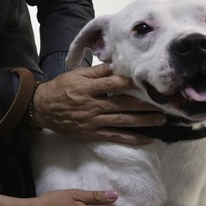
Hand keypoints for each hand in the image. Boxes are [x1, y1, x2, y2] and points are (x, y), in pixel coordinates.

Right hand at [31, 64, 163, 143]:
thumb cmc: (60, 88)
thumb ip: (95, 72)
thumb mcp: (75, 75)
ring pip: (122, 121)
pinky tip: (146, 138)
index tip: (146, 82)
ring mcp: (92, 121)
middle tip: (163, 104)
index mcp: (87, 88)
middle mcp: (92, 105)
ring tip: (160, 119)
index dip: (130, 83)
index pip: (113, 84)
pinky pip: (115, 136)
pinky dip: (131, 138)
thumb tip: (115, 66)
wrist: (42, 108)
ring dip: (143, 121)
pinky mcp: (92, 133)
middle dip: (144, 105)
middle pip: (122, 104)